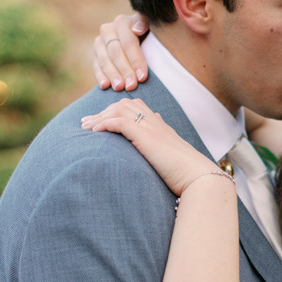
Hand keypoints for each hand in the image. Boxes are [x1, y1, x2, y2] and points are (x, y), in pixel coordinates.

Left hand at [81, 99, 216, 195]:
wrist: (197, 176)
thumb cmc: (186, 173)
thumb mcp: (171, 158)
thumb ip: (162, 149)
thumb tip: (156, 149)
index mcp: (160, 126)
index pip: (135, 107)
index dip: (115, 111)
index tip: (100, 121)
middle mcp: (155, 121)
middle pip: (123, 105)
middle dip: (102, 112)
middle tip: (85, 123)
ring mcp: (150, 126)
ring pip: (118, 110)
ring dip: (98, 118)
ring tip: (84, 128)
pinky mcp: (145, 135)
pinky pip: (118, 122)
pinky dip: (104, 124)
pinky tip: (94, 133)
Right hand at [92, 13, 149, 90]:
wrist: (141, 40)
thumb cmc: (150, 36)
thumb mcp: (152, 27)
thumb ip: (145, 23)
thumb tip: (138, 29)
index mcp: (122, 22)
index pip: (128, 43)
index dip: (135, 60)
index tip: (142, 77)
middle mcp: (108, 30)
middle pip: (115, 52)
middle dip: (124, 70)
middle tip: (131, 86)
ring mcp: (99, 42)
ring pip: (104, 60)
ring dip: (112, 75)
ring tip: (119, 88)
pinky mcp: (95, 54)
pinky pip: (96, 66)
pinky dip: (100, 76)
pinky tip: (105, 86)